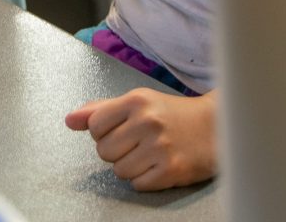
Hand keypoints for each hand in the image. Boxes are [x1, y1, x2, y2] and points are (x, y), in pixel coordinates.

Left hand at [65, 88, 216, 190]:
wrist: (216, 127)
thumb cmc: (172, 114)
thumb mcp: (138, 102)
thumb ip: (101, 110)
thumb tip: (69, 120)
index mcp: (137, 101)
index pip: (95, 125)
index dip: (104, 132)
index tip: (121, 130)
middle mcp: (148, 121)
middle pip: (104, 151)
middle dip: (117, 150)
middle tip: (138, 142)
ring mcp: (160, 147)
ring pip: (119, 171)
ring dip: (131, 166)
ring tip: (149, 154)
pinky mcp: (171, 170)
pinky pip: (138, 185)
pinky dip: (145, 180)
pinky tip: (159, 165)